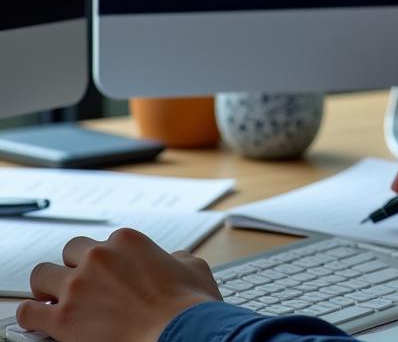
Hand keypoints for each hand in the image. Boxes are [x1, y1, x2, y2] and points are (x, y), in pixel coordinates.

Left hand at [17, 228, 221, 341]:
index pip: (101, 242)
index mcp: (127, 241)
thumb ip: (176, 257)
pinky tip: (39, 323)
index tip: (104, 274)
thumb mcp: (193, 266)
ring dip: (45, 288)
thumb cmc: (188, 305)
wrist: (179, 333)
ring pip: (40, 276)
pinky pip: (27, 313)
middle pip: (68, 253)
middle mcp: (98, 258)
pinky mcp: (64, 320)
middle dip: (71, 268)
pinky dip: (30, 317)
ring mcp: (78, 287)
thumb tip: (173, 260)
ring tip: (52, 302)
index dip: (102, 260)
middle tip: (77, 286)